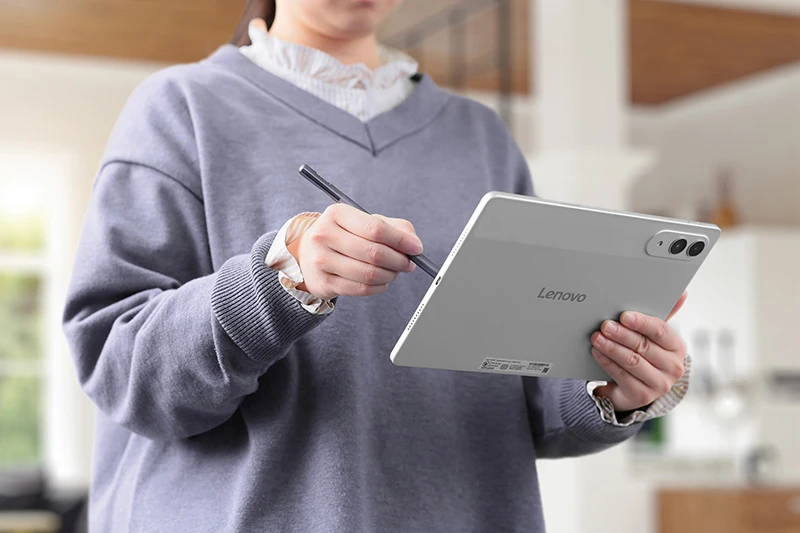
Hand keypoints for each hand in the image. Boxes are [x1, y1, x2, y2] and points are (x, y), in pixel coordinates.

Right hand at [286, 204, 421, 299]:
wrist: (308, 254)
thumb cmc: (344, 235)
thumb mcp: (365, 222)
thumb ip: (394, 228)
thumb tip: (414, 245)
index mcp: (337, 214)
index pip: (376, 228)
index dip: (401, 240)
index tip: (416, 248)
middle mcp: (324, 235)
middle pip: (373, 253)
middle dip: (398, 260)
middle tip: (408, 263)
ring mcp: (321, 260)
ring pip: (368, 274)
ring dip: (390, 275)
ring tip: (394, 271)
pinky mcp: (323, 282)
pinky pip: (360, 289)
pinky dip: (378, 287)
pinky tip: (381, 281)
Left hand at [590, 292, 688, 412]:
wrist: (634, 387)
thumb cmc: (644, 354)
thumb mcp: (652, 337)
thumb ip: (662, 316)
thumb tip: (682, 293)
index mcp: (677, 348)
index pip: (661, 331)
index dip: (642, 322)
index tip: (624, 315)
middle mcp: (673, 368)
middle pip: (644, 346)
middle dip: (622, 335)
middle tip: (604, 325)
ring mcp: (659, 384)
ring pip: (632, 361)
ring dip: (612, 348)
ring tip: (597, 337)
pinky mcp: (642, 396)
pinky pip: (622, 376)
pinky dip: (607, 362)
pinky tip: (597, 353)